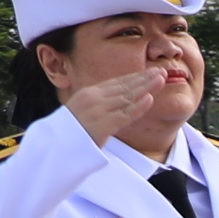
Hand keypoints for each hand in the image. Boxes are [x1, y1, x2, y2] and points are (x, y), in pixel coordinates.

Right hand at [64, 64, 186, 146]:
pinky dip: (137, 107)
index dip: (135, 76)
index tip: (151, 71)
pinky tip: (150, 99)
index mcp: (88, 94)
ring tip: (161, 80)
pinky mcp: (101, 126)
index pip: (116, 82)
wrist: (56, 146)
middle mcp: (93, 99)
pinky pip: (123, 115)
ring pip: (126, 97)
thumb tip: (120, 99)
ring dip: (146, 87)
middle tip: (162, 71)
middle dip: (144, 78)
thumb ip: (101, 104)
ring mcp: (97, 112)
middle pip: (124, 86)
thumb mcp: (85, 111)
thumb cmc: (72, 131)